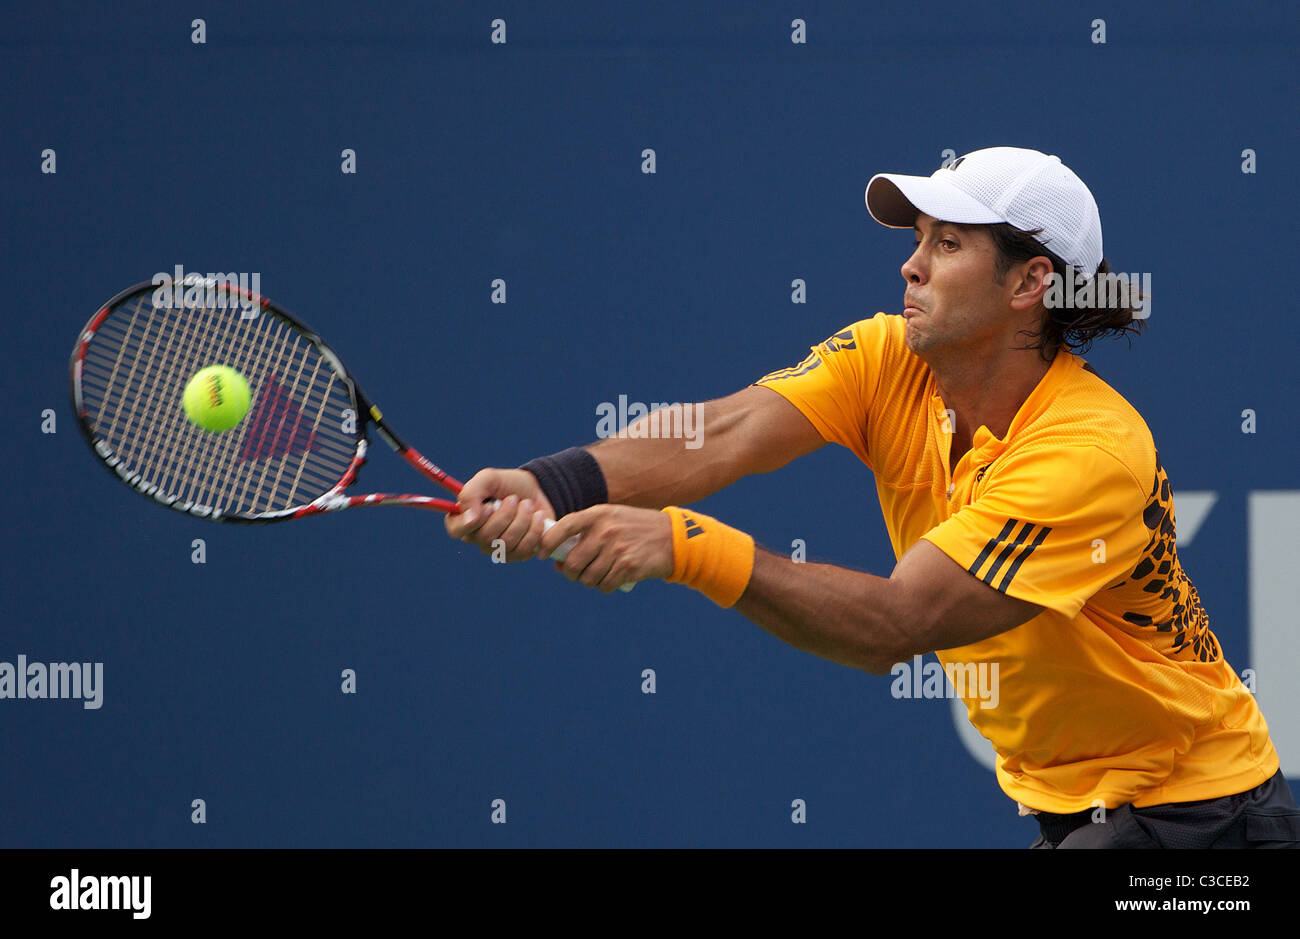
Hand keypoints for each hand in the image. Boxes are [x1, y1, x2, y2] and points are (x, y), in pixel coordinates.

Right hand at [444, 468, 555, 560]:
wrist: (538, 490)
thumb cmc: (508, 484)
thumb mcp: (488, 478)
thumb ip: (471, 494)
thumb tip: (469, 520)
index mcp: (464, 518)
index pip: (456, 530)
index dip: (472, 521)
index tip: (489, 507)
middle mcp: (477, 537)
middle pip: (485, 538)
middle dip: (505, 514)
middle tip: (514, 498)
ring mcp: (496, 549)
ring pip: (506, 544)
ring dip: (522, 519)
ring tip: (527, 504)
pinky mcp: (517, 555)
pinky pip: (523, 550)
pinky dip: (534, 530)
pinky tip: (537, 517)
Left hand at [538, 504, 673, 592]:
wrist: (672, 538)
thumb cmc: (635, 529)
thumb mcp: (612, 518)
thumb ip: (587, 532)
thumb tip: (559, 559)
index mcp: (598, 515)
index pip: (563, 527)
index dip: (547, 542)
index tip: (542, 554)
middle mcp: (605, 531)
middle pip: (573, 562)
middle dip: (571, 573)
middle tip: (577, 573)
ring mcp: (617, 550)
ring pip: (588, 578)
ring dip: (590, 582)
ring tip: (599, 575)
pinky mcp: (628, 568)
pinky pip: (604, 585)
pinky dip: (605, 586)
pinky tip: (612, 579)